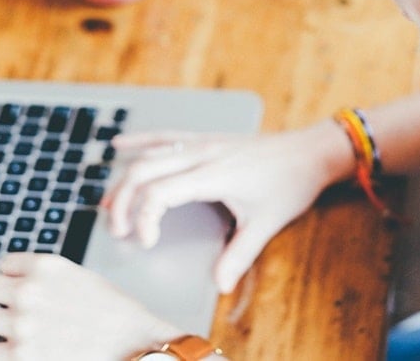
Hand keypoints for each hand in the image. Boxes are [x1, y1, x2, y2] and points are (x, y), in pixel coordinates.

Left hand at [0, 253, 182, 359]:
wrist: (133, 345)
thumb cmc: (113, 314)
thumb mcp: (78, 277)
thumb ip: (44, 277)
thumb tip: (13, 284)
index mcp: (45, 266)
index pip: (2, 264)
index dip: (11, 277)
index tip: (18, 288)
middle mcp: (28, 292)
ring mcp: (21, 326)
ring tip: (0, 332)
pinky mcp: (19, 357)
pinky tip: (7, 352)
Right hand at [104, 121, 353, 293]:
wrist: (310, 151)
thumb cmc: (290, 183)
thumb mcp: (267, 223)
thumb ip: (240, 254)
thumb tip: (221, 284)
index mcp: (213, 174)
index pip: (159, 193)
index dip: (144, 219)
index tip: (147, 243)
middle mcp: (202, 153)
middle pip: (144, 171)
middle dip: (123, 202)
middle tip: (118, 231)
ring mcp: (202, 142)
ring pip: (150, 154)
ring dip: (125, 179)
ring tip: (108, 205)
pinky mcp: (206, 138)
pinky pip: (165, 136)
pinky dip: (139, 141)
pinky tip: (119, 146)